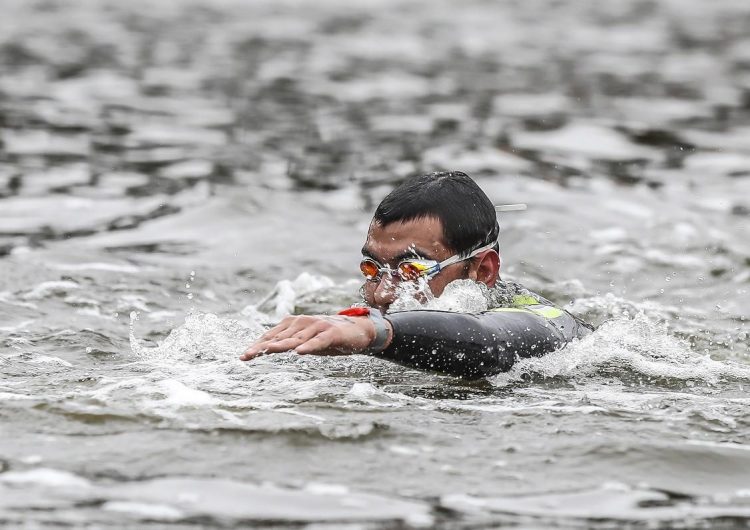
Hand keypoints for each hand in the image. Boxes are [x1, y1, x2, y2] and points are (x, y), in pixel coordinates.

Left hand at [240, 314, 390, 360]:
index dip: (257, 345)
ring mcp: (317, 327)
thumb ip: (288, 344)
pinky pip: (318, 341)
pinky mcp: (331, 333)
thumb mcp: (305, 342)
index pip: (272, 335)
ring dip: (280, 345)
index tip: (243, 356)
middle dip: (262, 347)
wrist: (357, 330)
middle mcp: (303, 323)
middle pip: (279, 337)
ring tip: (265, 351)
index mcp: (294, 324)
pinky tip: (300, 352)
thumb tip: (266, 349)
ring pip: (295, 339)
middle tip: (246, 355)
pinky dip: (309, 346)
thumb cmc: (327, 337)